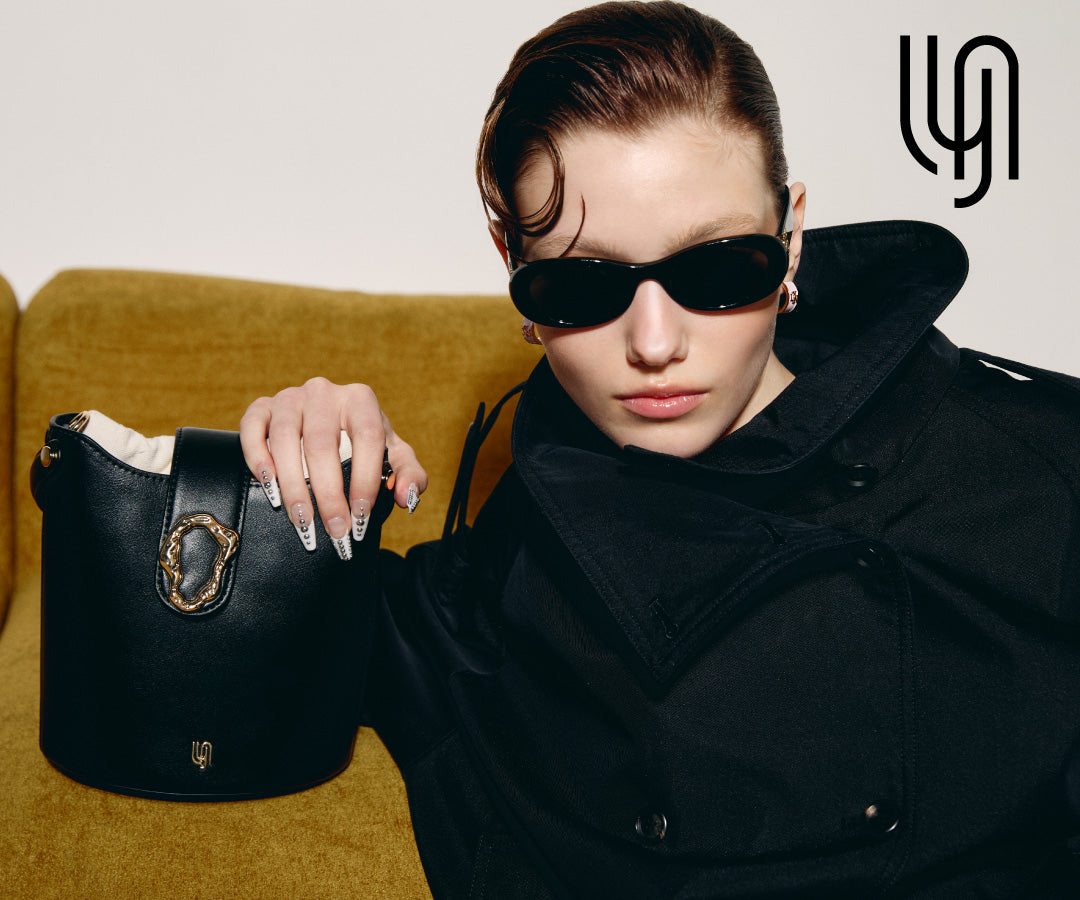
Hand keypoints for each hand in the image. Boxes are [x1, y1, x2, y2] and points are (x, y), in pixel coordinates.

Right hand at [239, 377, 427, 558]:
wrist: (331, 425)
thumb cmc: (365, 444)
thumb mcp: (393, 456)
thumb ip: (410, 475)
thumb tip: (405, 496)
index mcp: (360, 400)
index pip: (367, 437)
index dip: (366, 478)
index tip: (361, 515)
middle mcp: (324, 392)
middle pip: (322, 443)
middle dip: (328, 493)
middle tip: (335, 529)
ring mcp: (289, 398)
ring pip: (285, 439)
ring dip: (293, 485)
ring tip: (303, 520)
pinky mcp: (262, 407)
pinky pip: (253, 428)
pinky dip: (257, 457)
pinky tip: (270, 486)